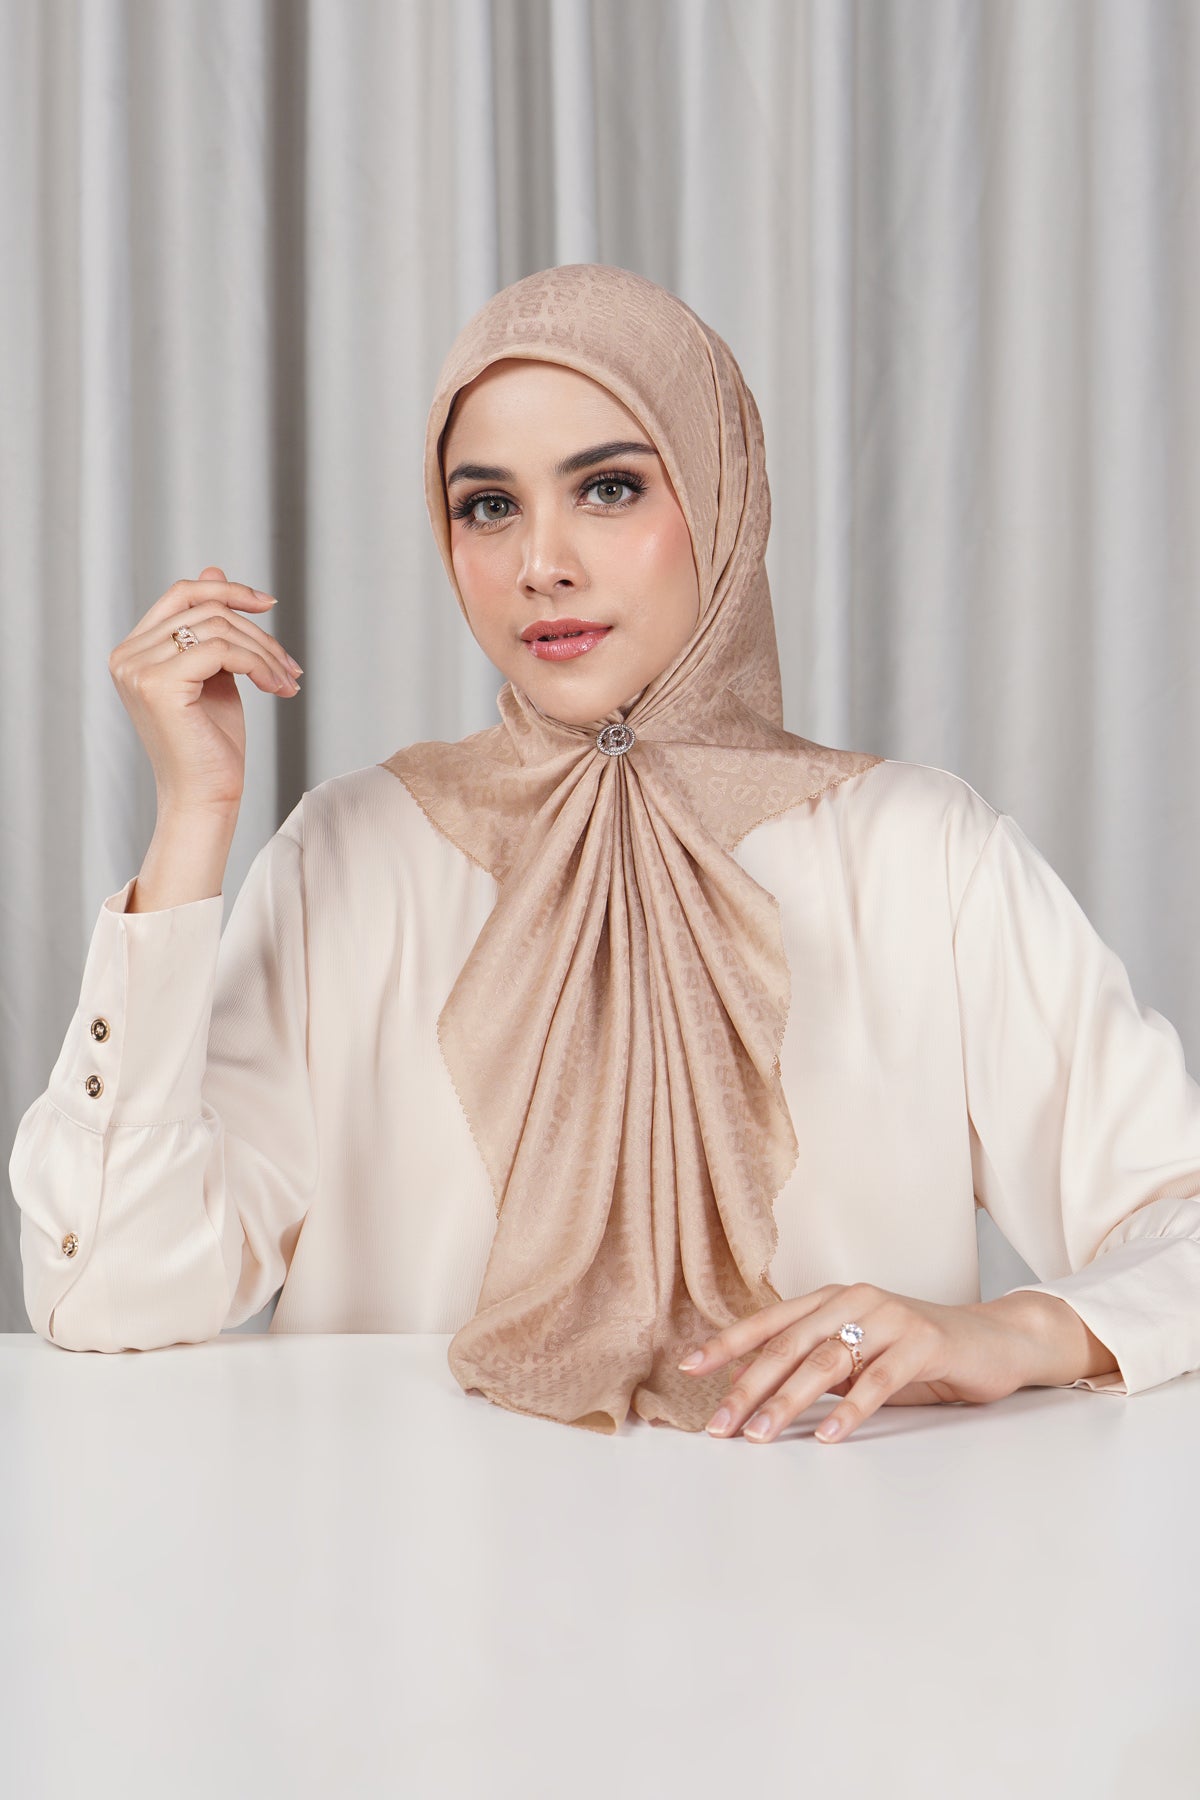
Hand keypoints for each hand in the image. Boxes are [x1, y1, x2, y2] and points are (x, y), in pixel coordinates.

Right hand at [108, 566, 302, 812]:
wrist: (205, 798)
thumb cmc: (211, 745)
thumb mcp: (216, 674)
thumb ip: (212, 628)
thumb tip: (215, 568)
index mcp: (134, 650)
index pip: (182, 594)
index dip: (227, 589)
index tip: (269, 605)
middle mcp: (127, 655)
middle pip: (206, 609)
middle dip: (258, 632)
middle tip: (291, 667)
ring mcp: (138, 668)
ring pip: (219, 628)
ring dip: (264, 652)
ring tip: (287, 681)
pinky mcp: (158, 684)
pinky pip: (222, 650)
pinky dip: (259, 664)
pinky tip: (277, 688)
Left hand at [677, 1282, 1052, 1445]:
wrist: (995, 1339)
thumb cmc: (919, 1352)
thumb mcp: (859, 1354)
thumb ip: (815, 1365)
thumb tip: (753, 1390)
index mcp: (831, 1301)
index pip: (767, 1324)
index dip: (726, 1346)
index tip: (688, 1371)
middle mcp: (853, 1300)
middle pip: (787, 1346)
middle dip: (747, 1387)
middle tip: (720, 1427)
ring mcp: (888, 1318)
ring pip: (825, 1362)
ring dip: (787, 1402)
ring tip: (760, 1436)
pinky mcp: (922, 1342)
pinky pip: (878, 1380)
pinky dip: (850, 1411)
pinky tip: (827, 1437)